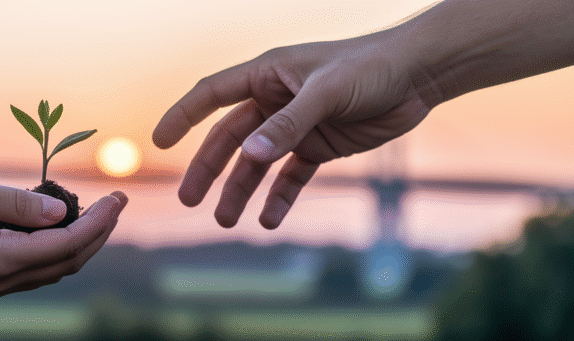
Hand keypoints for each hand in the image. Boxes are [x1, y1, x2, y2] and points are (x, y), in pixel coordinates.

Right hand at [0, 173, 127, 300]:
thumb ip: (18, 202)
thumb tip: (63, 211)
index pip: (66, 244)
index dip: (99, 221)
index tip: (119, 196)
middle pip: (66, 263)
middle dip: (98, 233)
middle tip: (117, 202)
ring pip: (51, 270)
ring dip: (79, 242)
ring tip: (96, 210)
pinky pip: (32, 269)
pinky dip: (53, 248)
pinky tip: (57, 222)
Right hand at [153, 35, 435, 228]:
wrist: (420, 76)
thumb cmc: (371, 67)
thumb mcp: (328, 92)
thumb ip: (289, 124)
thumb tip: (251, 156)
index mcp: (267, 74)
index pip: (212, 95)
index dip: (183, 116)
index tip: (159, 141)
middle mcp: (275, 100)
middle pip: (229, 138)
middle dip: (208, 170)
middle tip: (190, 201)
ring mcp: (296, 125)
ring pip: (257, 163)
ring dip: (240, 190)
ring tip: (226, 220)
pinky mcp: (319, 145)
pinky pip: (291, 176)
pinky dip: (279, 197)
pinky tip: (269, 220)